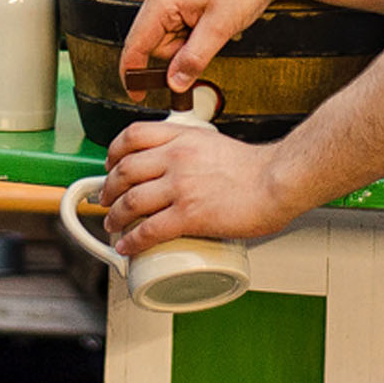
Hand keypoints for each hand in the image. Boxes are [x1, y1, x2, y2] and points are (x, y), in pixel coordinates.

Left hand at [99, 121, 302, 255]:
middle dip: (108, 189)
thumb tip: (177, 168)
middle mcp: (176, 157)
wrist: (278, 181)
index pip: (132, 136)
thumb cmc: (255, 168)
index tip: (110, 165)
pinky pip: (148, 230)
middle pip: (124, 170)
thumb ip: (191, 150)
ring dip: (114, 217)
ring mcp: (180, 186)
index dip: (113, 152)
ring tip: (112, 226)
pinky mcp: (189, 214)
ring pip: (130, 201)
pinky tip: (128, 246)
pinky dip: (132, 240)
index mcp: (181, 137)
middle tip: (106, 200)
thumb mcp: (213, 143)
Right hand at [119, 0, 286, 96]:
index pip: (135, 44)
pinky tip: (215, 22)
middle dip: (179, 54)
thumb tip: (174, 82)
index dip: (133, 73)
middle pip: (154, 43)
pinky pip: (181, 27)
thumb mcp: (220, 27)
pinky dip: (197, 34)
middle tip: (207, 45)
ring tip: (216, 27)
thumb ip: (193, 58)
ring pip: (170, 38)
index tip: (138, 95)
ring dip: (191, 44)